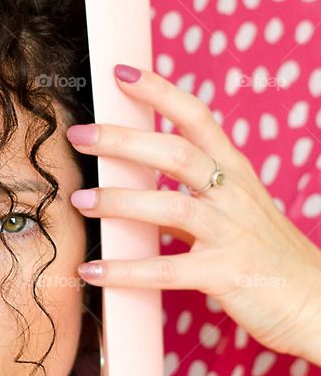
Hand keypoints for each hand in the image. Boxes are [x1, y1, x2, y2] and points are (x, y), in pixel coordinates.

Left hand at [67, 64, 320, 363]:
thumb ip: (186, 200)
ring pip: (170, 206)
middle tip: (78, 135)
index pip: (197, 118)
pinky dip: (124, 271)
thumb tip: (133, 190)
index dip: (160, 92)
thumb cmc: (266, 257)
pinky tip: (91, 270)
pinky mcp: (225, 274)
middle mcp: (234, 195)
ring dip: (119, 201)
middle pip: (176, 154)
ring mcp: (231, 233)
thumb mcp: (230, 215)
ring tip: (79, 200)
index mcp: (234, 173)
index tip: (122, 73)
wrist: (315, 302)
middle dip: (124, 141)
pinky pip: (165, 270)